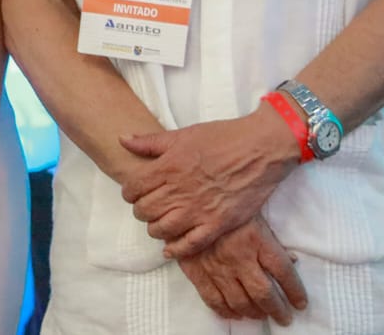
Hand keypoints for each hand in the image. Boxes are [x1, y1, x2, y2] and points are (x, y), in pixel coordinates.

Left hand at [119, 108, 299, 257]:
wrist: (261, 148)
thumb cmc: (222, 137)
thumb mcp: (183, 134)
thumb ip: (150, 141)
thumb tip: (122, 139)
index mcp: (169, 167)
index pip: (133, 188)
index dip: (129, 192)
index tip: (134, 192)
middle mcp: (180, 190)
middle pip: (145, 210)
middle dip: (140, 210)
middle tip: (146, 207)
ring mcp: (199, 209)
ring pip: (163, 229)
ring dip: (155, 228)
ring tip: (158, 224)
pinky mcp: (218, 223)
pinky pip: (191, 244)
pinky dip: (176, 249)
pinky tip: (170, 249)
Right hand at [177, 216, 307, 324]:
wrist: (187, 199)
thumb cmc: (225, 204)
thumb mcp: (254, 213)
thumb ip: (272, 238)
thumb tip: (292, 261)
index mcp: (256, 238)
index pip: (283, 271)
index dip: (295, 291)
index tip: (301, 303)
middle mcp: (238, 256)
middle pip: (264, 293)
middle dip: (278, 310)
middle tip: (284, 318)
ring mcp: (216, 266)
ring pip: (240, 301)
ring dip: (254, 313)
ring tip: (262, 315)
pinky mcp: (196, 271)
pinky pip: (213, 299)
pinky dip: (226, 311)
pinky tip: (235, 314)